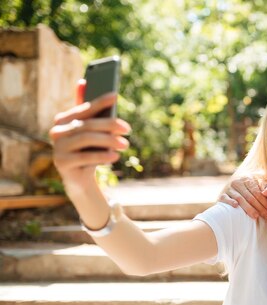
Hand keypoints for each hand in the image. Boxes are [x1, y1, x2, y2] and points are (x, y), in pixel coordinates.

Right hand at [49, 80, 130, 195]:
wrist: (80, 178)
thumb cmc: (89, 150)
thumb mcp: (93, 132)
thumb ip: (91, 111)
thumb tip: (83, 81)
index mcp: (63, 119)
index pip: (84, 108)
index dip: (99, 101)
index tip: (115, 95)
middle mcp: (57, 131)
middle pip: (87, 125)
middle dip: (110, 125)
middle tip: (128, 128)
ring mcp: (57, 147)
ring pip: (86, 139)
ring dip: (108, 140)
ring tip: (125, 144)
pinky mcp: (61, 163)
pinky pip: (84, 157)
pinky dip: (101, 156)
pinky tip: (115, 157)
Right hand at [218, 176, 266, 219]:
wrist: (232, 186)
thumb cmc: (248, 188)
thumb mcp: (257, 183)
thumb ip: (263, 185)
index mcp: (247, 179)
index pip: (257, 192)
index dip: (265, 202)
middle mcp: (237, 183)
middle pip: (250, 197)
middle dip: (259, 207)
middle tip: (266, 216)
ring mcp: (229, 189)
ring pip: (240, 199)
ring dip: (248, 208)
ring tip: (256, 216)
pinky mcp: (221, 195)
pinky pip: (225, 198)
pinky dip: (230, 201)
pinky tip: (236, 206)